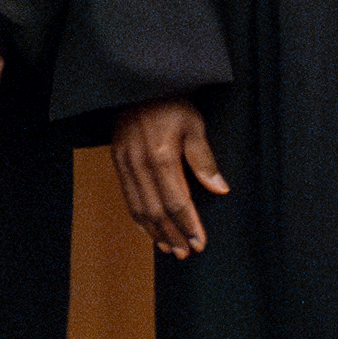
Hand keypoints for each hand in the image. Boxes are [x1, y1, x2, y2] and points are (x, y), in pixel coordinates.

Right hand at [112, 96, 229, 256]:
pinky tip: (150, 230)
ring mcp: (125, 165)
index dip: (189, 225)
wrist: (138, 85)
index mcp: (161, 156)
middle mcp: (139, 165)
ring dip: (155, 232)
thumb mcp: (194, 125)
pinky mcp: (117, 163)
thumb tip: (220, 190)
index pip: (177, 201)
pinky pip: (127, 198)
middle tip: (185, 253)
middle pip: (157, 211)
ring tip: (169, 250)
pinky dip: (139, 219)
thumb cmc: (171, 103)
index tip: (200, 243)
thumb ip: (204, 160)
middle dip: (172, 235)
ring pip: (139, 209)